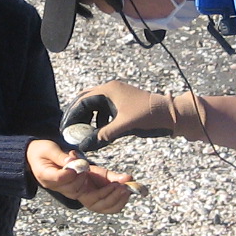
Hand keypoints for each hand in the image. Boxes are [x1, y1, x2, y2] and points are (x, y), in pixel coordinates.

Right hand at [26, 139, 140, 213]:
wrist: (40, 161)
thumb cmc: (44, 153)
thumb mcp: (49, 149)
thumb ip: (62, 156)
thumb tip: (74, 160)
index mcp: (50, 179)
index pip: (62, 181)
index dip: (73, 177)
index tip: (85, 169)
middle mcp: (67, 190)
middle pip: (86, 199)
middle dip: (105, 193)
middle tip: (118, 185)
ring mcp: (79, 192)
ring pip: (98, 205)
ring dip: (114, 198)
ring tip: (126, 188)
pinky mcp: (88, 190)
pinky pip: (103, 203)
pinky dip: (117, 200)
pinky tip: (127, 189)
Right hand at [65, 81, 182, 147]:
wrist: (170, 114)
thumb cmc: (148, 116)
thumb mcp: (123, 127)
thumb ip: (102, 136)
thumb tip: (84, 146)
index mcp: (109, 90)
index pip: (82, 101)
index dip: (72, 115)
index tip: (65, 128)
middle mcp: (111, 90)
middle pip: (85, 100)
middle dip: (77, 115)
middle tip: (69, 130)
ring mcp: (117, 95)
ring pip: (95, 105)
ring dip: (88, 118)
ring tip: (83, 133)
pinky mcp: (123, 103)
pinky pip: (104, 110)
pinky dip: (99, 120)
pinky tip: (99, 132)